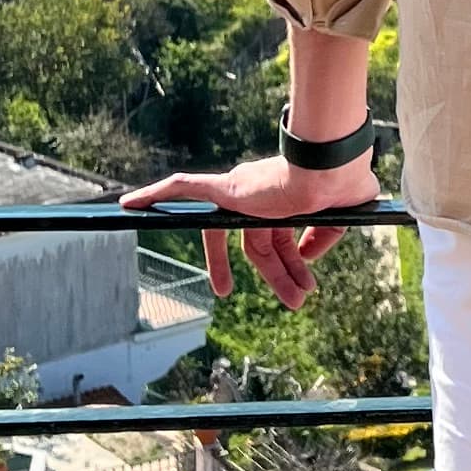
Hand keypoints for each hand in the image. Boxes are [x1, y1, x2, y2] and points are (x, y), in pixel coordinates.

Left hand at [121, 149, 380, 306]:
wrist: (329, 168)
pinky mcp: (226, 188)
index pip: (276, 241)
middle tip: (294, 302)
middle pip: (258, 248)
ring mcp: (240, 194)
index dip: (288, 266)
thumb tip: (306, 257)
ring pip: (220, 235)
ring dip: (224, 267)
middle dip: (277, 277)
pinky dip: (156, 193)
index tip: (302, 286)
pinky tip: (130, 203)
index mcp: (284, 204)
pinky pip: (184, 187)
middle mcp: (259, 199)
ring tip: (228, 293)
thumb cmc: (340, 182)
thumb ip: (322, 238)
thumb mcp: (338, 218)